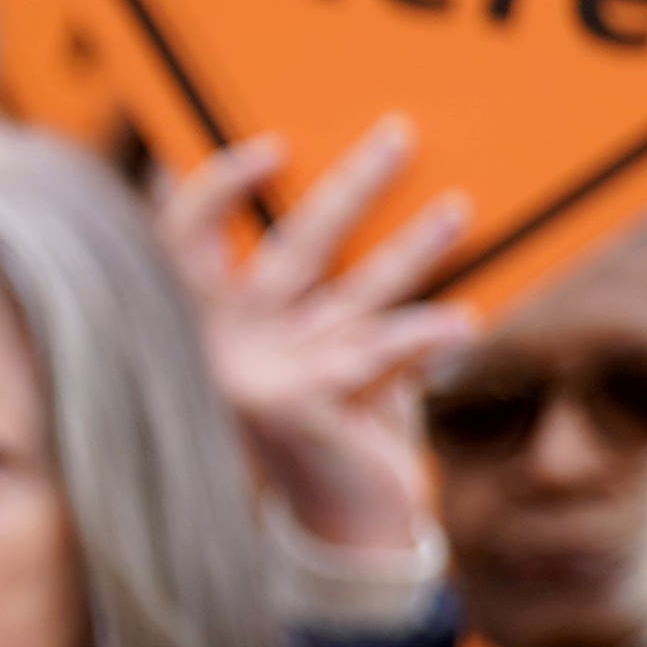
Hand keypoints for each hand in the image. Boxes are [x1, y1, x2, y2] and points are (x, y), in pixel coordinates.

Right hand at [160, 123, 472, 563]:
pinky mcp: (304, 409)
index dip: (217, 189)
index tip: (274, 147)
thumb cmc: (326, 406)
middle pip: (294, 247)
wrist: (339, 511)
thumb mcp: (302, 339)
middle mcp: (225, 342)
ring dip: (412, 248)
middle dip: (353, 188)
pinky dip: (422, 339)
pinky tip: (463, 321)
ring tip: (457, 210)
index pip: (183, 236)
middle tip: (401, 135)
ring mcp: (264, 376)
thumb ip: (305, 280)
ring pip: (352, 293)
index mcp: (201, 316)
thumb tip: (350, 179)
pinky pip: (376, 357)